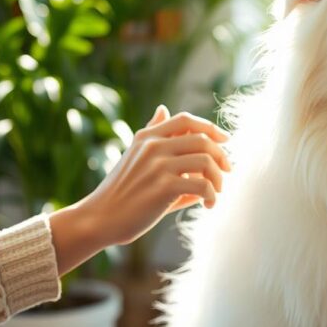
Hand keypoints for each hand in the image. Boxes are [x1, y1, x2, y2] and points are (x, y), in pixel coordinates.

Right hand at [48, 105, 230, 274]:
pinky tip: (208, 205)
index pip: (186, 119)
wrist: (100, 218)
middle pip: (203, 139)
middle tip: (226, 172)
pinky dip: (212, 195)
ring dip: (218, 179)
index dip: (211, 127)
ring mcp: (158, 165)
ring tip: (216, 193)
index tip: (225, 140)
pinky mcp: (164, 187)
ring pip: (206, 161)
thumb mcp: (134, 154)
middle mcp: (153, 146)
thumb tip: (163, 108)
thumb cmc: (121, 190)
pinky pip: (202, 185)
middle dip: (221, 156)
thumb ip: (153, 133)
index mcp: (147, 136)